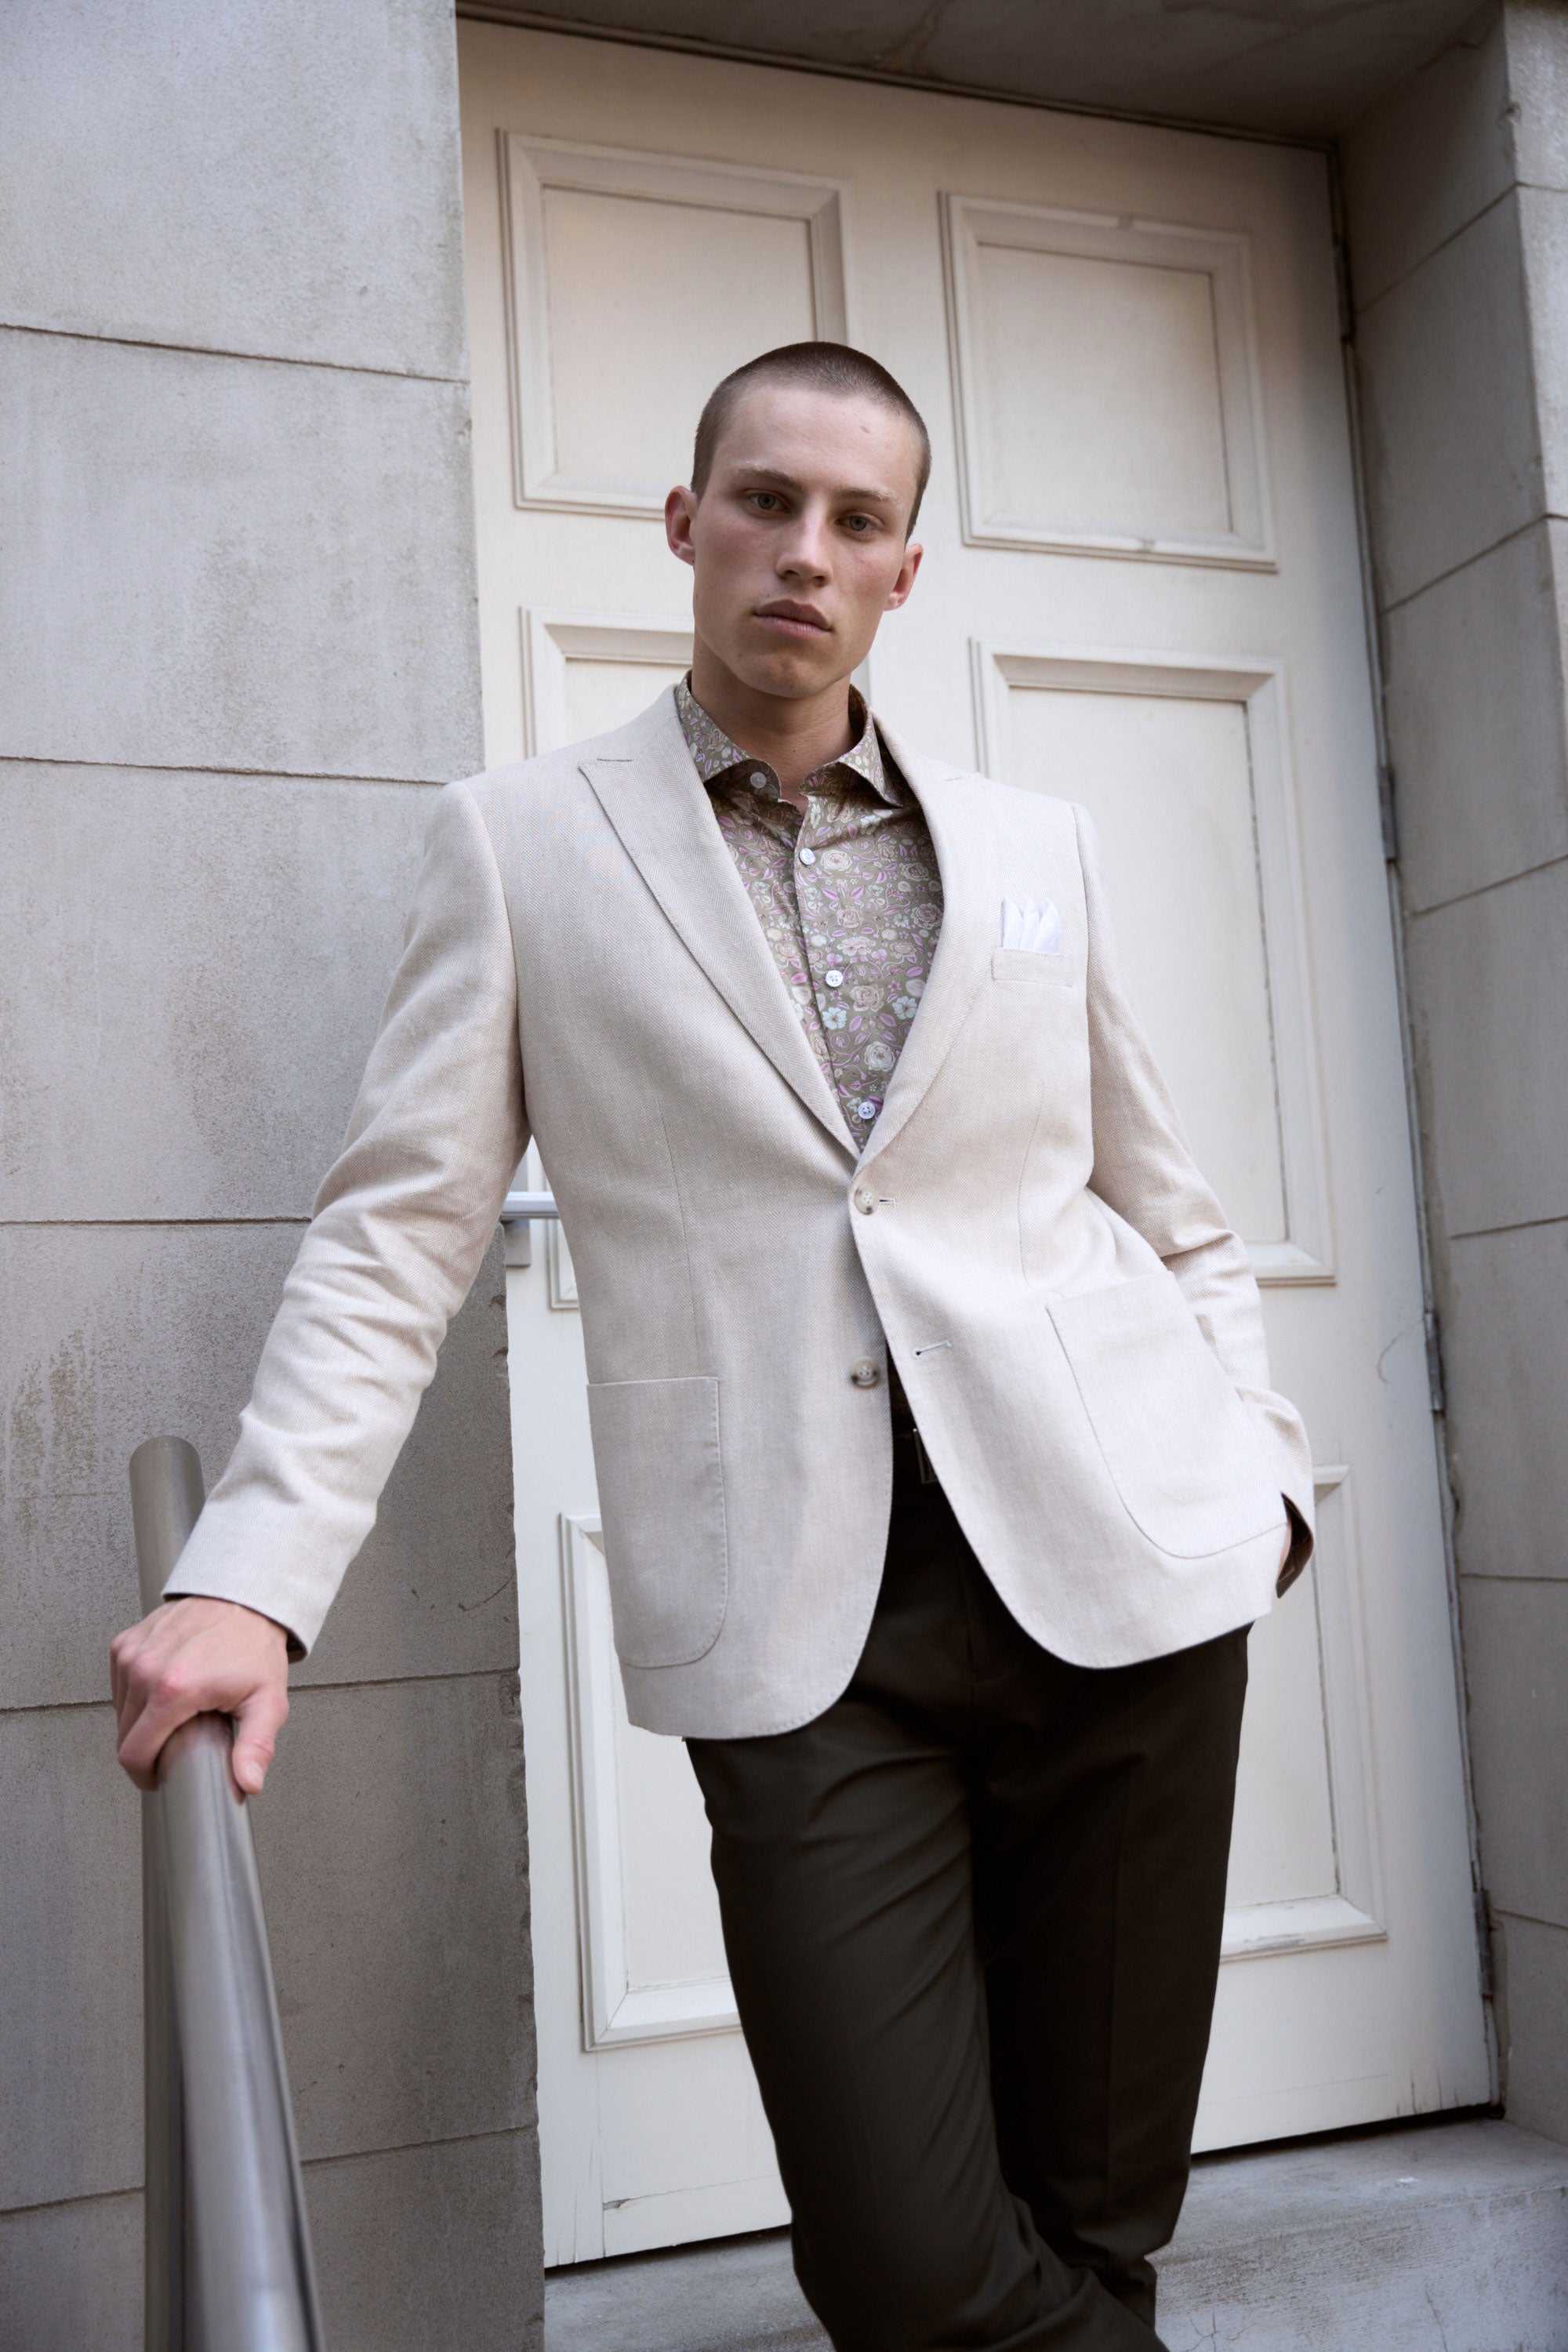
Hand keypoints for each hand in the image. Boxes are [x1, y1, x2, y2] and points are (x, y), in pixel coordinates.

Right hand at [111, 1596, 289, 1796]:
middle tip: (177, 1743)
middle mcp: (145, 1669)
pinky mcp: (125, 1643)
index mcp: (173, 1689)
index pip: (133, 1753)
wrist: (244, 1598)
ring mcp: (131, 1654)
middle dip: (146, 1749)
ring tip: (174, 1715)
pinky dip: (136, 1695)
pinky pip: (119, 1686)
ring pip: (120, 1712)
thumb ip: (256, 1746)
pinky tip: (162, 1691)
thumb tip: (249, 1782)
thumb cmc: (254, 1645)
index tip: (159, 1777)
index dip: (144, 1774)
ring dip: (140, 1721)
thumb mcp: (267, 1701)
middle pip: (124, 1736)